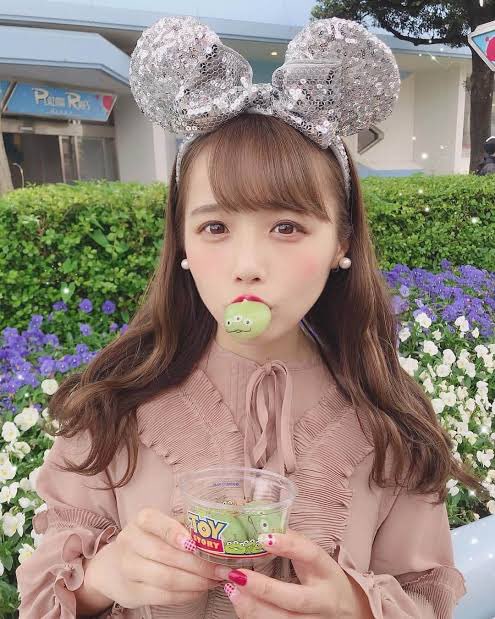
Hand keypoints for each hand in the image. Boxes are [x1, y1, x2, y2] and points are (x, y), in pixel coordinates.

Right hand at [82, 507, 224, 609]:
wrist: (117, 564)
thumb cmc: (153, 540)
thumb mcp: (165, 527)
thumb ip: (187, 528)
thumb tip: (222, 538)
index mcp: (142, 520)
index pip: (156, 523)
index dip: (175, 533)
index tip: (195, 543)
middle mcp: (130, 541)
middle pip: (166, 555)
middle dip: (198, 564)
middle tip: (221, 569)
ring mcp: (128, 568)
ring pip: (166, 578)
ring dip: (196, 582)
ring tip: (214, 581)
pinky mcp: (132, 592)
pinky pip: (164, 596)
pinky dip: (187, 594)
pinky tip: (200, 590)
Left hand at [214, 529, 371, 617]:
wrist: (348, 611)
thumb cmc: (324, 579)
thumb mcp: (315, 559)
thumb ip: (293, 543)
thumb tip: (262, 523)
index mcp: (327, 572)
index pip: (311, 555)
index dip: (289, 546)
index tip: (262, 537)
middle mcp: (323, 600)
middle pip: (295, 598)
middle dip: (263, 588)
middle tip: (236, 574)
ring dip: (252, 606)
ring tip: (230, 588)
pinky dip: (253, 617)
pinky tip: (238, 602)